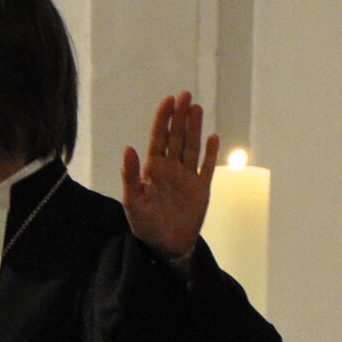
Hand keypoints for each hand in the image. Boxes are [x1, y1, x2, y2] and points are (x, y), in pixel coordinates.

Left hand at [119, 91, 217, 262]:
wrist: (166, 247)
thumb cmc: (145, 225)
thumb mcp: (132, 201)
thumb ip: (130, 175)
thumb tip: (128, 148)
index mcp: (153, 169)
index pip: (159, 138)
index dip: (163, 119)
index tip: (168, 100)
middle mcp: (171, 169)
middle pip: (177, 137)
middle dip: (181, 116)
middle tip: (185, 94)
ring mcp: (187, 178)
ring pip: (192, 148)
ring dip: (195, 129)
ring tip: (198, 108)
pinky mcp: (201, 190)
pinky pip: (207, 168)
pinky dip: (210, 153)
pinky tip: (213, 137)